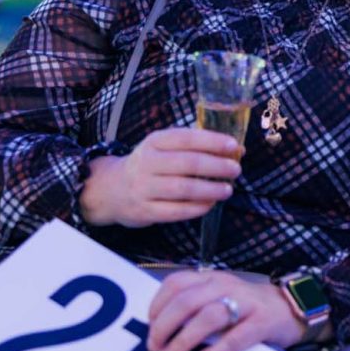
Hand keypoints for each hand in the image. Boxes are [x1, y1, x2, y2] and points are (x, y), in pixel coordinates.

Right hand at [79, 127, 241, 228]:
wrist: (112, 190)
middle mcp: (147, 163)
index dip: (212, 141)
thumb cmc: (150, 165)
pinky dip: (197, 208)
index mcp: (154, 142)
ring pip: (182, 189)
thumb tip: (236, 150)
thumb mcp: (164, 148)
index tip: (233, 146)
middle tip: (236, 170)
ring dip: (210, 189)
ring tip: (227, 189)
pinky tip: (210, 204)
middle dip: (216, 166)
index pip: (186, 138)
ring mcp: (144, 188)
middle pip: (187, 164)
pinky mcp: (145, 211)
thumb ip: (196, 147)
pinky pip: (175, 211)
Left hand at [146, 271, 303, 350]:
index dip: (157, 305)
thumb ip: (195, 306)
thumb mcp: (220, 297)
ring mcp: (246, 303)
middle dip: (164, 325)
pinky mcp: (262, 323)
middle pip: (187, 301)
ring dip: (183, 340)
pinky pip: (234, 338)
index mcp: (212, 278)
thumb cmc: (248, 308)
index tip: (149, 326)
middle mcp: (227, 285)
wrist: (292, 308)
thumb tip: (158, 329)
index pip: (176, 283)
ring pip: (208, 317)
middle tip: (154, 347)